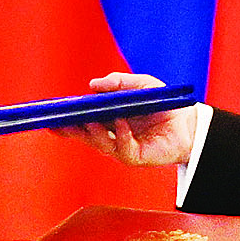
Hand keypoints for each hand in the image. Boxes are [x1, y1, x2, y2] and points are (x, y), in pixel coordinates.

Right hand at [53, 72, 197, 166]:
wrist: (189, 122)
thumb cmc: (163, 104)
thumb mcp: (142, 85)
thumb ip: (120, 83)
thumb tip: (93, 85)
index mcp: (107, 120)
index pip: (80, 122)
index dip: (64, 121)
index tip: (49, 116)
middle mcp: (111, 136)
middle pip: (84, 135)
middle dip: (71, 130)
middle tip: (59, 122)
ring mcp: (122, 149)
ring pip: (101, 144)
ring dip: (94, 133)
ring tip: (89, 121)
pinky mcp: (137, 157)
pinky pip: (124, 150)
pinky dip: (120, 136)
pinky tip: (119, 124)